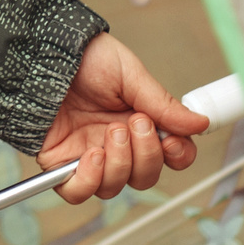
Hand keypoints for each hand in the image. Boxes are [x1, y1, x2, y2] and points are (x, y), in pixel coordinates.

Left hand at [36, 33, 209, 204]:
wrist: (44, 52)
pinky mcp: (60, 162)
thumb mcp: (130, 74)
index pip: (169, 157)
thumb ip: (162, 104)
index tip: (174, 141)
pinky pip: (77, 192)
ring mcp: (88, 154)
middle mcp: (116, 144)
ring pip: (114, 187)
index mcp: (138, 123)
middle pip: (144, 177)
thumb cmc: (85, 57)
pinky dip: (89, 180)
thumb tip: (199, 124)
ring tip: (112, 132)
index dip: (177, 156)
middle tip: (136, 123)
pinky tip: (93, 155)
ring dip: (120, 163)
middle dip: (147, 155)